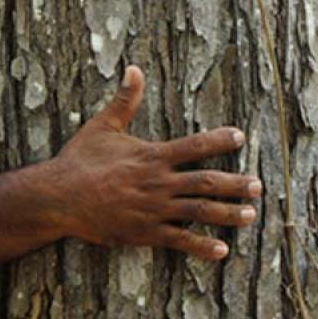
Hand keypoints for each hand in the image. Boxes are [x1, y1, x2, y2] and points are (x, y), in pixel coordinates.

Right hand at [43, 65, 261, 260]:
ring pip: (199, 212)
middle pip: (206, 182)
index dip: (219, 140)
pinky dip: (202, 246)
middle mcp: (158, 183)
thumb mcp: (103, 125)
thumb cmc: (80, 160)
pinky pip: (179, 241)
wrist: (59, 197)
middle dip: (235, 183)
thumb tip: (134, 68)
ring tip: (250, 215)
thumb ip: (125, 100)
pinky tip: (222, 250)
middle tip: (258, 185)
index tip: (240, 136)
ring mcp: (154, 210)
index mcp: (152, 156)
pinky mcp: (145, 233)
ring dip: (227, 213)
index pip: (194, 145)